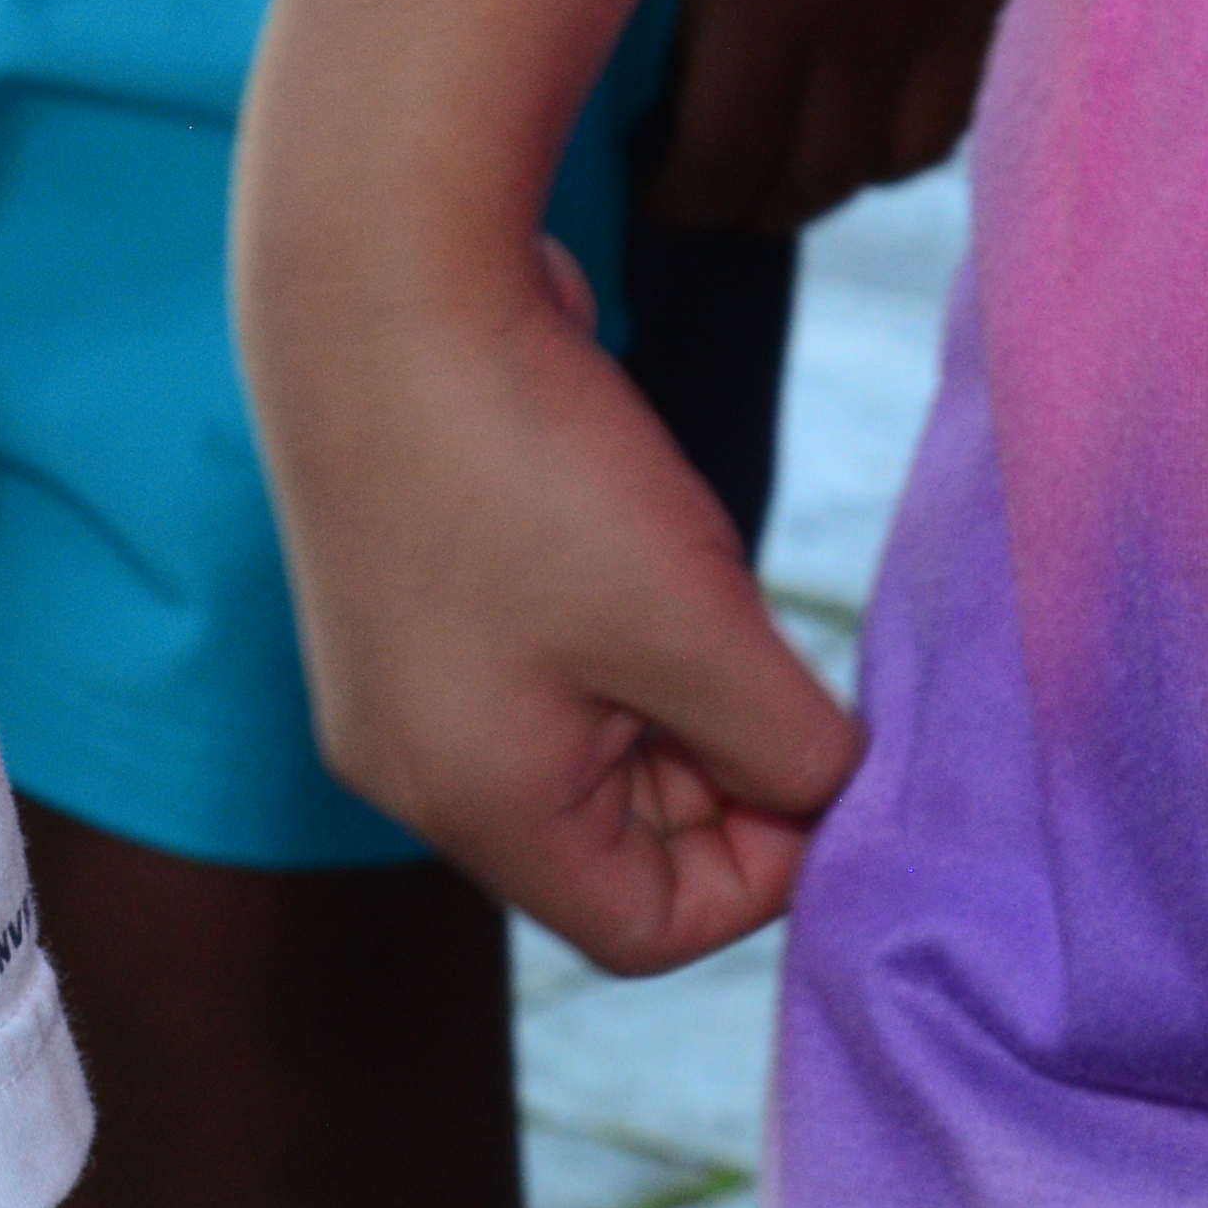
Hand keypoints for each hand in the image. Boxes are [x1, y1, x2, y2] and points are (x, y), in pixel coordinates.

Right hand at [263, 237, 863, 973]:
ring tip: (682, 573)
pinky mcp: (409, 600)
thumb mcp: (696, 625)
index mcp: (473, 803)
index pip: (650, 928)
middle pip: (616, 843)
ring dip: (673, 686)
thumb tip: (831, 788)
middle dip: (718, 765)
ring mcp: (401, 683)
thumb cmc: (526, 463)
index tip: (814, 746)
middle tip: (756, 645)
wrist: (376, 278)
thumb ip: (790, 747)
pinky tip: (623, 529)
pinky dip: (617, 628)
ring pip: (589, 749)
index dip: (763, 865)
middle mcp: (414, 768)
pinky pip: (545, 671)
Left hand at [653, 0, 1029, 233]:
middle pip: (802, 188)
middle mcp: (870, 19)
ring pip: (887, 163)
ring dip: (819, 173)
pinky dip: (894, 125)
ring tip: (762, 144)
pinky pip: (952, 102)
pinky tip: (847, 93)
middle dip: (730, 201)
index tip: (626, 180)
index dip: (665, 199)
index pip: (715, 172)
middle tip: (679, 173)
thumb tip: (586, 38)